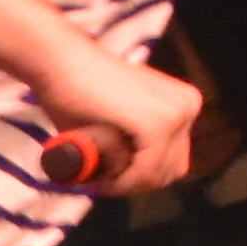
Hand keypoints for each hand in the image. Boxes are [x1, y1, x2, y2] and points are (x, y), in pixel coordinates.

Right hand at [34, 46, 201, 197]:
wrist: (57, 62)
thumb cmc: (75, 90)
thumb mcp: (114, 123)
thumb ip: (129, 143)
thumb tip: (127, 174)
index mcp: (183, 102)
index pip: (173, 159)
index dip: (139, 177)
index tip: (106, 179)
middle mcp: (188, 105)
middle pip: (170, 170)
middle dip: (134, 182)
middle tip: (99, 180)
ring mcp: (177, 113)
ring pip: (157, 175)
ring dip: (125, 182)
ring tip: (94, 176)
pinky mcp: (158, 123)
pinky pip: (144, 172)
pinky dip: (120, 182)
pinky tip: (97, 179)